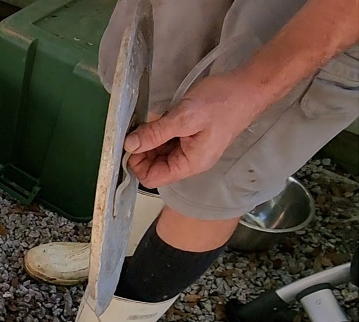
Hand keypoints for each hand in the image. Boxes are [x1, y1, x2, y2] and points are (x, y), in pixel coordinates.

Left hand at [123, 71, 266, 188]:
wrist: (250, 87)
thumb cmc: (221, 102)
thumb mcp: (184, 117)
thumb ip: (155, 133)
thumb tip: (129, 145)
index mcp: (190, 164)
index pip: (152, 178)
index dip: (136, 164)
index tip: (128, 143)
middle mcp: (189, 161)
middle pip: (154, 166)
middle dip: (140, 151)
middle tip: (134, 128)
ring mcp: (191, 149)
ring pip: (159, 153)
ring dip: (149, 140)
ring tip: (145, 122)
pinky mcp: (192, 136)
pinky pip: (168, 141)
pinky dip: (159, 133)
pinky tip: (157, 119)